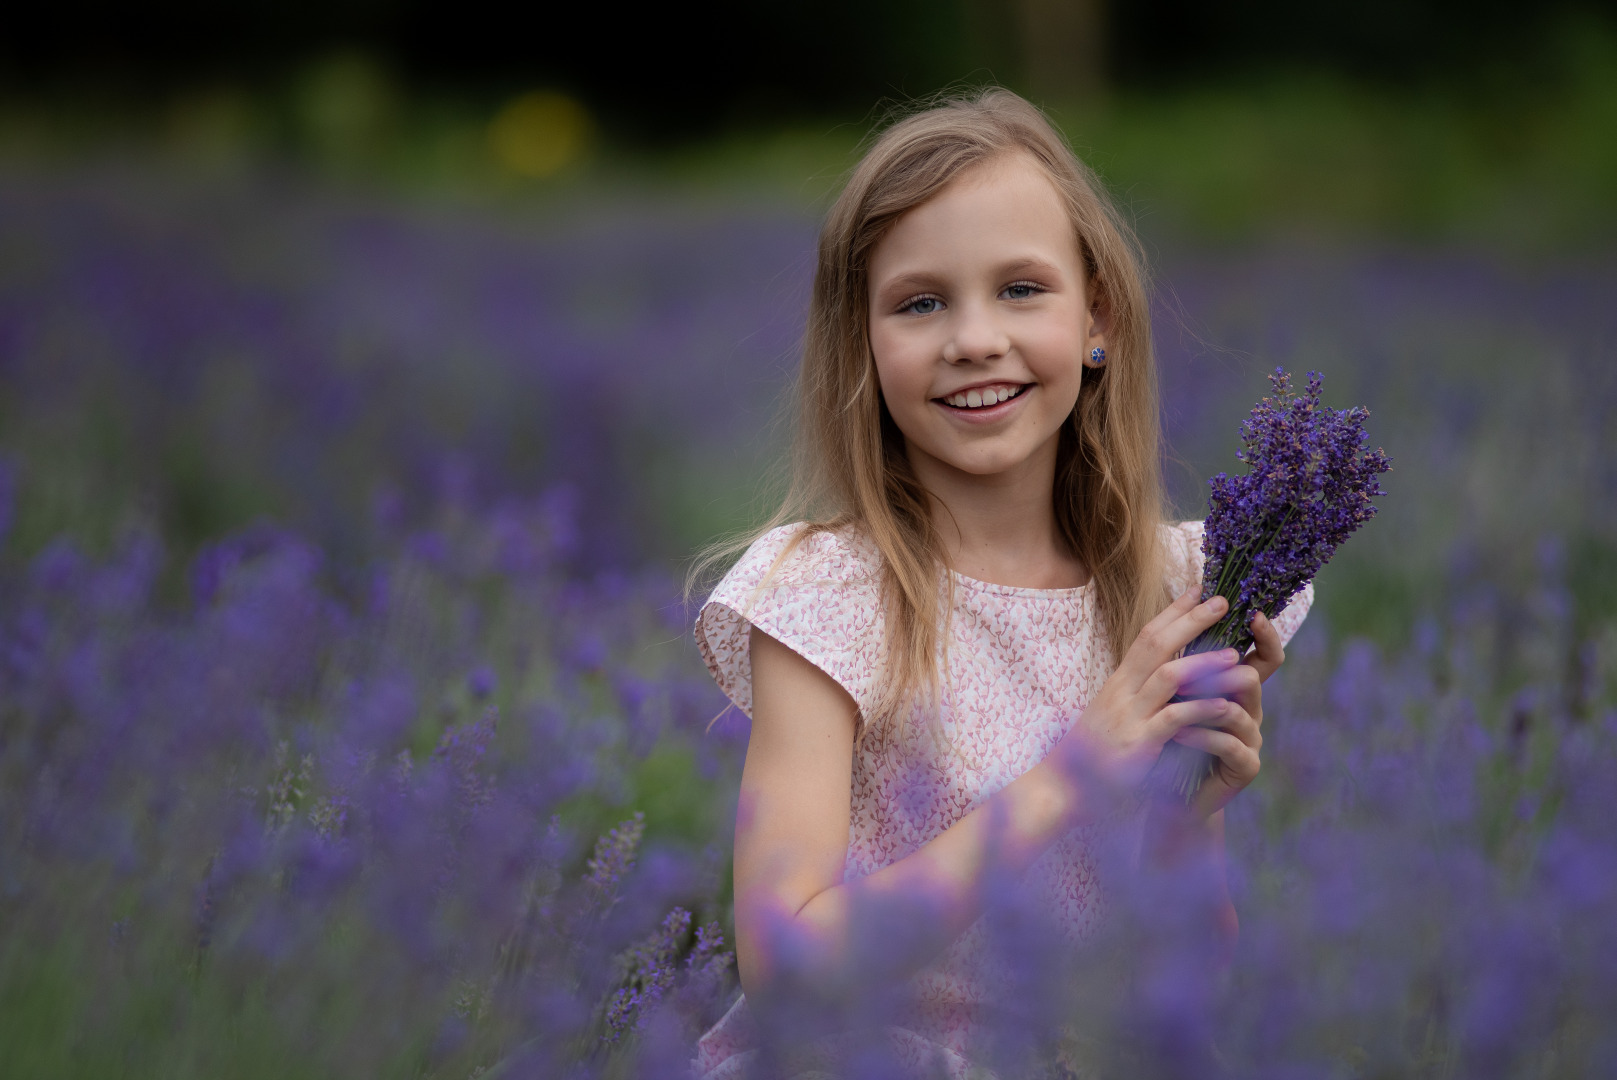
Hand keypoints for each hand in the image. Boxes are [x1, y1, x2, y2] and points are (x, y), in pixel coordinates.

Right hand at [1051, 588, 1245, 802]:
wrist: (1060, 791)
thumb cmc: (1088, 758)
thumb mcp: (1111, 719)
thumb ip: (1135, 699)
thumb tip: (1160, 680)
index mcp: (1117, 684)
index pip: (1146, 637)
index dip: (1172, 612)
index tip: (1197, 590)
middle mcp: (1120, 693)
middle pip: (1156, 644)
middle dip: (1190, 620)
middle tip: (1221, 600)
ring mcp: (1128, 717)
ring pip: (1168, 676)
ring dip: (1203, 662)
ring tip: (1233, 653)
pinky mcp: (1138, 745)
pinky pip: (1174, 719)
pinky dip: (1201, 708)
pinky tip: (1224, 704)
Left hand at [1170, 609, 1285, 818]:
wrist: (1167, 792)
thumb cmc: (1169, 735)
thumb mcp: (1175, 693)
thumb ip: (1186, 657)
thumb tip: (1186, 600)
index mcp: (1236, 687)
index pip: (1263, 654)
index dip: (1265, 633)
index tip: (1252, 611)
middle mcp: (1250, 709)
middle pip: (1253, 677)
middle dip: (1224, 668)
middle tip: (1197, 661)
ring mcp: (1251, 738)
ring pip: (1239, 709)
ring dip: (1204, 702)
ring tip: (1174, 699)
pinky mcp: (1245, 766)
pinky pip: (1228, 744)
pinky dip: (1200, 735)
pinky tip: (1176, 732)